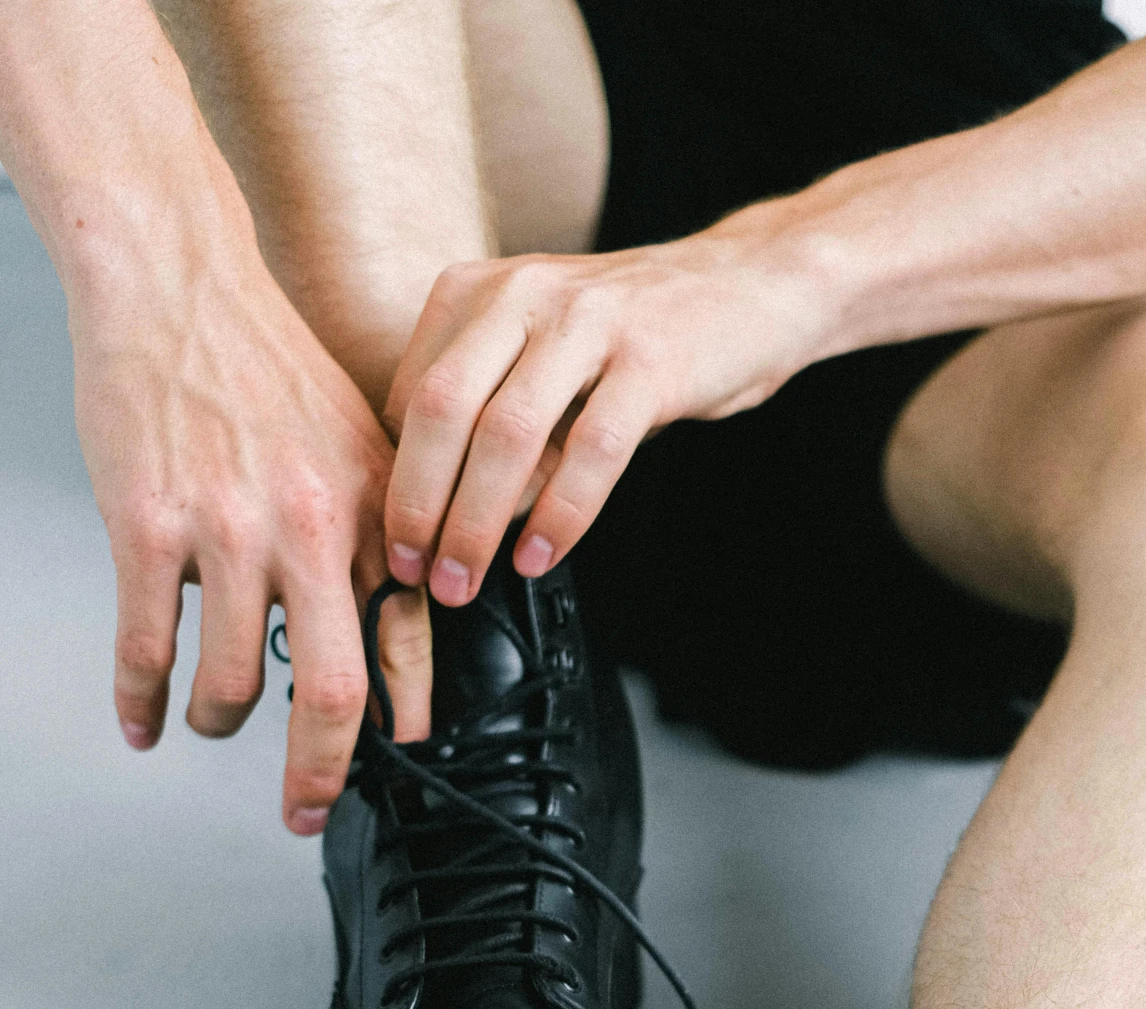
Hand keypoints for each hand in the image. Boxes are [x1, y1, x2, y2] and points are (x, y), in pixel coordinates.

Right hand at [72, 224, 431, 831]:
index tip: (398, 755)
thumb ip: (383, 535)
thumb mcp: (358, 445)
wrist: (176, 283)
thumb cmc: (265, 365)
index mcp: (367, 512)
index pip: (403, 638)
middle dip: (320, 771)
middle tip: (306, 810)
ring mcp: (226, 532)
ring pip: (233, 682)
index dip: (404, 713)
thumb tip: (409, 630)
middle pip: (332, 689)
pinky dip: (142, 702)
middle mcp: (307, 528)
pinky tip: (142, 723)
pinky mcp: (149, 528)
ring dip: (220, 722)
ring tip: (212, 719)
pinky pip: (147, 648)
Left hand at [382, 225, 834, 600]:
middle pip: (441, 410)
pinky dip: (560, 514)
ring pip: (507, 433)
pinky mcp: (650, 359)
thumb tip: (440, 514)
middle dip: (417, 504)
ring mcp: (588, 322)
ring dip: (477, 521)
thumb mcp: (542, 359)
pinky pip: (591, 450)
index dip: (394, 480)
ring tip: (466, 581)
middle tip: (414, 572)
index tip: (397, 545)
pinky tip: (540, 558)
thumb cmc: (634, 341)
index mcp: (478, 292)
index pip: (410, 395)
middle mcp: (523, 294)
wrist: (747, 285)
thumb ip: (490, 420)